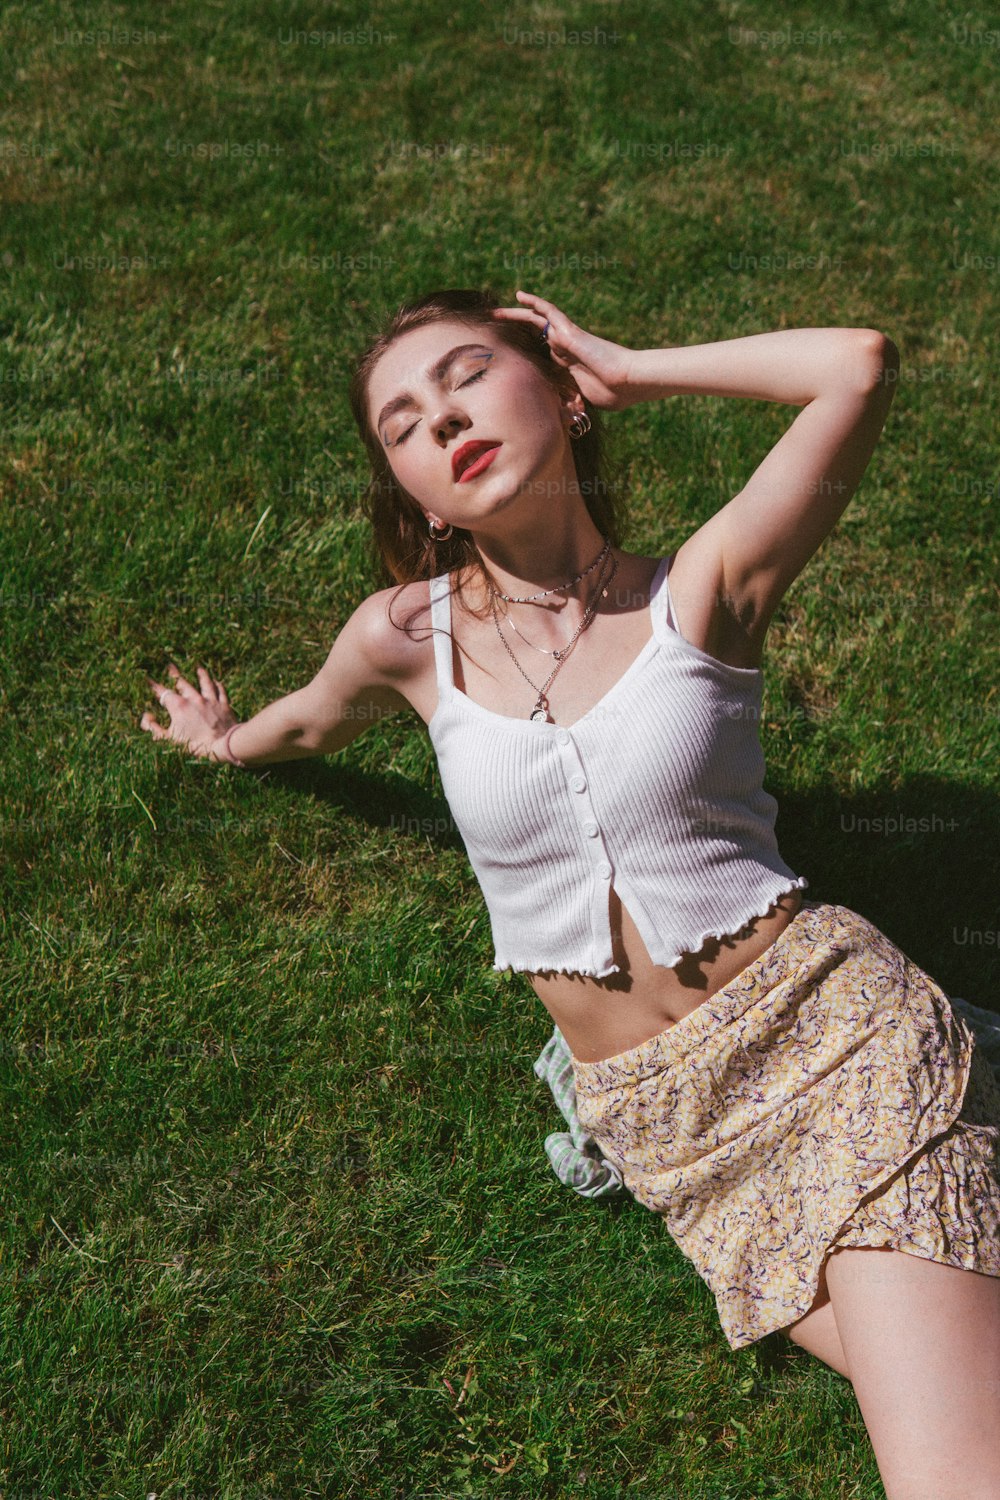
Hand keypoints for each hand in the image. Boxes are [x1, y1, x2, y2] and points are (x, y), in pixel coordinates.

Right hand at [140, 662, 237, 760]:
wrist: (222, 746)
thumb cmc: (195, 744)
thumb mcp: (169, 740)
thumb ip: (154, 728)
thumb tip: (146, 717)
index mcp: (179, 706)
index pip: (163, 692)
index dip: (153, 686)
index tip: (147, 679)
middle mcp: (194, 699)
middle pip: (183, 683)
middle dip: (175, 674)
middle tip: (170, 665)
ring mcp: (210, 701)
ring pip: (205, 683)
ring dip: (201, 675)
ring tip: (199, 668)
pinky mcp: (224, 705)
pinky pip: (221, 692)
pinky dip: (219, 686)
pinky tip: (217, 682)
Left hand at [492, 290, 637, 410]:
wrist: (627, 382)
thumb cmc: (612, 394)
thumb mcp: (579, 401)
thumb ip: (565, 403)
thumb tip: (555, 418)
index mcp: (565, 365)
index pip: (539, 355)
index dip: (522, 352)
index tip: (504, 354)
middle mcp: (563, 349)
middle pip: (532, 335)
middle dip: (513, 332)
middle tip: (492, 329)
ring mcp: (566, 338)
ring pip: (536, 320)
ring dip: (515, 315)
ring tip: (495, 311)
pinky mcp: (570, 332)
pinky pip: (550, 312)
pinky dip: (536, 303)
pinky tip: (520, 296)